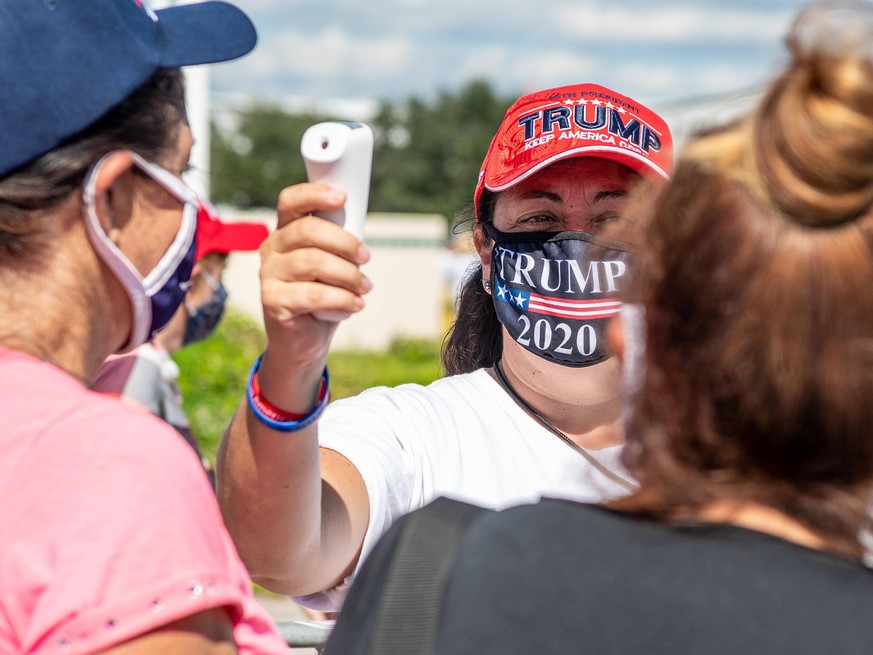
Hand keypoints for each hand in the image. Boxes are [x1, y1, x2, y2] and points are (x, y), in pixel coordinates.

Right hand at [260, 182, 371, 366]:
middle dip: (345, 243)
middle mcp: (271, 249)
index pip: (290, 202)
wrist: (305, 342)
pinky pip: (313, 294)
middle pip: (308, 231)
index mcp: (285, 232)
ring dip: (348, 275)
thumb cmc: (323, 298)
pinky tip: (355, 305)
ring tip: (364, 287)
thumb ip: (339, 246)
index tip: (343, 198)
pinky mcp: (272, 301)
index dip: (314, 195)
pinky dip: (342, 299)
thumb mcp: (333, 266)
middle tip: (365, 258)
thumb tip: (360, 236)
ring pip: (313, 262)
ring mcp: (268, 274)